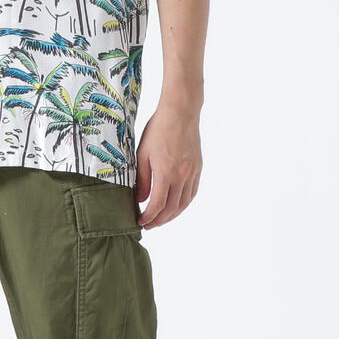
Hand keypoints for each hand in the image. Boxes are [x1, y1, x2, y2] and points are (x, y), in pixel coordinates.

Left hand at [134, 103, 202, 228]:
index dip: (149, 217)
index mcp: (166, 173)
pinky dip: (183, 204)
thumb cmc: (158, 130)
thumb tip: (140, 199)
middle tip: (148, 225)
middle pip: (172, 208)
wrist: (180, 113)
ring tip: (161, 220)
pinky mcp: (198, 168)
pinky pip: (192, 193)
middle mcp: (182, 176)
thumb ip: (141, 179)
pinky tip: (176, 206)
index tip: (140, 221)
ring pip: (184, 203)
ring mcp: (192, 173)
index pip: (158, 205)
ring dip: (172, 215)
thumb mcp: (142, 154)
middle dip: (159, 220)